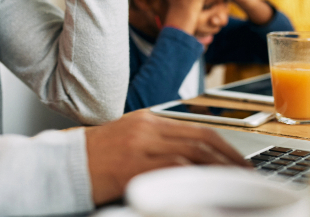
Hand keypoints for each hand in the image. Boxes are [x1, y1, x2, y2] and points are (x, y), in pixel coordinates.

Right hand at [85, 110, 249, 204]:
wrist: (61, 165)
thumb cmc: (92, 160)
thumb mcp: (126, 141)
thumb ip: (154, 145)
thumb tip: (189, 161)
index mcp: (145, 120)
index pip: (195, 127)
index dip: (222, 144)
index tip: (238, 160)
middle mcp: (145, 128)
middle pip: (200, 137)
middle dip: (230, 156)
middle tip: (247, 173)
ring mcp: (140, 146)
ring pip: (194, 151)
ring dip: (220, 168)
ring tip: (235, 184)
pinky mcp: (134, 166)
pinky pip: (174, 169)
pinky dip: (196, 178)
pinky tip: (207, 189)